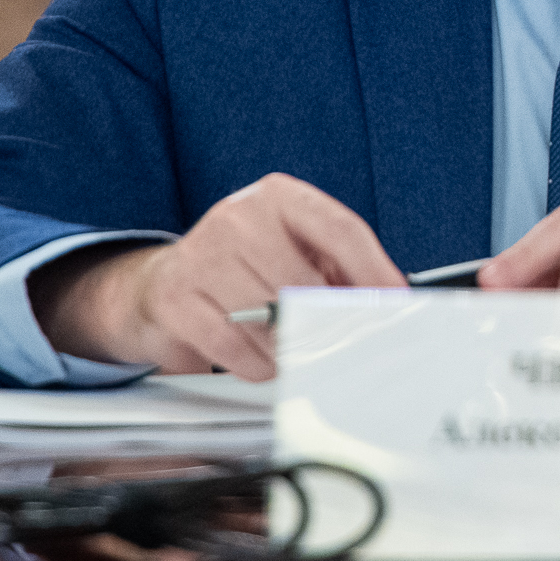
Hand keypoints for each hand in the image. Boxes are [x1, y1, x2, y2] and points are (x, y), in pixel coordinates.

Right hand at [30, 173, 404, 378]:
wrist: (164, 285)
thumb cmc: (245, 267)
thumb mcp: (293, 250)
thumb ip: (338, 270)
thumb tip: (385, 302)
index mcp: (279, 197)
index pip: (340, 229)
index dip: (373, 271)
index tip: (395, 302)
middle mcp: (239, 216)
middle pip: (306, 282)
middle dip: (329, 321)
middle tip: (339, 339)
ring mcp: (203, 254)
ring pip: (272, 319)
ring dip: (291, 347)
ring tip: (290, 345)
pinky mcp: (177, 297)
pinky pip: (236, 346)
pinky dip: (258, 363)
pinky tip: (259, 355)